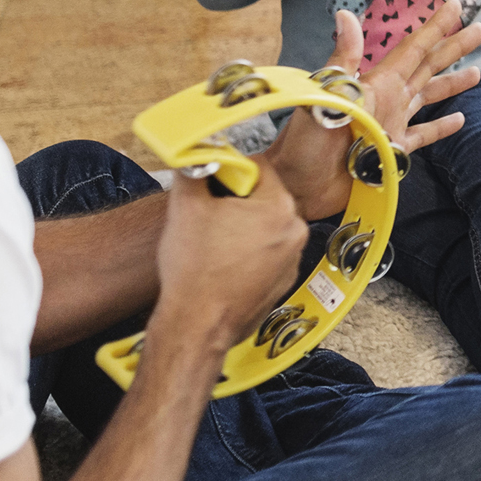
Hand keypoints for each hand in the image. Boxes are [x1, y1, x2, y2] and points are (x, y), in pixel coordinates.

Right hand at [150, 157, 305, 354]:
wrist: (195, 327)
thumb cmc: (193, 273)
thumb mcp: (185, 207)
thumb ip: (195, 170)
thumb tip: (197, 154)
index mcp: (279, 208)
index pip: (260, 167)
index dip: (231, 171)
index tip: (214, 182)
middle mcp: (295, 231)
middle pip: (264, 196)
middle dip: (236, 200)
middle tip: (209, 215)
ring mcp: (292, 259)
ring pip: (266, 225)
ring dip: (242, 226)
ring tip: (213, 243)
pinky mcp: (284, 280)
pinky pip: (268, 252)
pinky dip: (249, 252)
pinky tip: (224, 264)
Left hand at [271, 3, 480, 219]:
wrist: (294, 185)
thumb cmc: (305, 140)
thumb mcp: (325, 94)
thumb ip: (344, 58)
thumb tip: (346, 15)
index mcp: (376, 83)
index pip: (412, 49)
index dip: (434, 27)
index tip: (453, 6)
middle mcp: (387, 99)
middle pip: (428, 67)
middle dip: (453, 48)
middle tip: (480, 29)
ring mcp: (390, 124)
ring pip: (429, 98)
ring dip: (452, 84)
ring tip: (478, 72)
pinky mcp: (391, 152)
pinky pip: (422, 137)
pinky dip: (441, 128)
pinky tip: (459, 119)